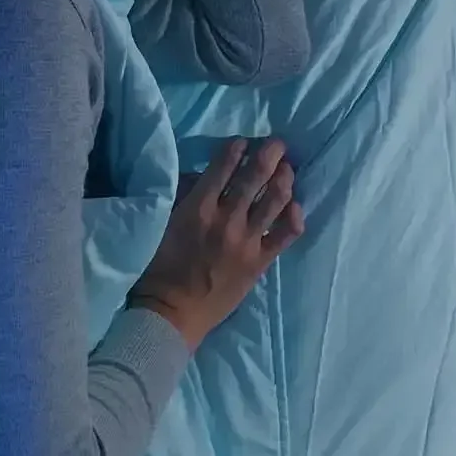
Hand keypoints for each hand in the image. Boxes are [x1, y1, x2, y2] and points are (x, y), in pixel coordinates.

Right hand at [128, 137, 303, 348]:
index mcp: (198, 208)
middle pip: (254, 178)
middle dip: (269, 155)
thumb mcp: (161, 224)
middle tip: (277, 143)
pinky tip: (295, 205)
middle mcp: (227, 220)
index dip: (236, 149)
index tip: (243, 142)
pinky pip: (285, 235)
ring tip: (288, 168)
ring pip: (274, 201)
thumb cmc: (159, 267)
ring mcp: (247, 241)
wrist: (172, 313)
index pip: (223, 167)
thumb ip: (181, 197)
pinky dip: (293, 217)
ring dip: (283, 179)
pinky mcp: (260, 262)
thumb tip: (198, 175)